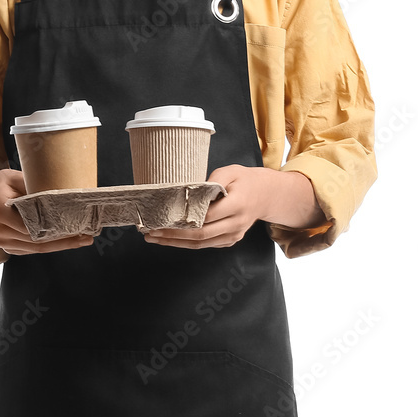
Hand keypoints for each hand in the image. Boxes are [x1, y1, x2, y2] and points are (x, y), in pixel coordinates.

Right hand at [0, 169, 94, 254]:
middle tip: (87, 235)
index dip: (54, 229)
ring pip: (36, 248)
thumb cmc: (2, 184)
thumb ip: (34, 185)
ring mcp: (2, 242)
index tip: (75, 226)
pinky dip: (51, 246)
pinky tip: (68, 240)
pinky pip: (33, 249)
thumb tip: (61, 191)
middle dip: (63, 239)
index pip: (29, 225)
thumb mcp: (15, 177)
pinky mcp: (9, 247)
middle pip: (36, 240)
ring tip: (83, 238)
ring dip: (60, 244)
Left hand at [142, 164, 322, 249]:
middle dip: (172, 236)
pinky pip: (205, 245)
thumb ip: (213, 180)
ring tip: (154, 237)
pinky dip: (186, 243)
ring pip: (201, 244)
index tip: (162, 218)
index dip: (182, 221)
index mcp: (236, 205)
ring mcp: (233, 235)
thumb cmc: (245, 180)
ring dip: (176, 243)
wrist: (267, 195)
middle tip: (150, 232)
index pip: (205, 216)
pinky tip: (170, 238)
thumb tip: (191, 191)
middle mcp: (235, 224)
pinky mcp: (230, 240)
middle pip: (200, 236)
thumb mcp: (231, 171)